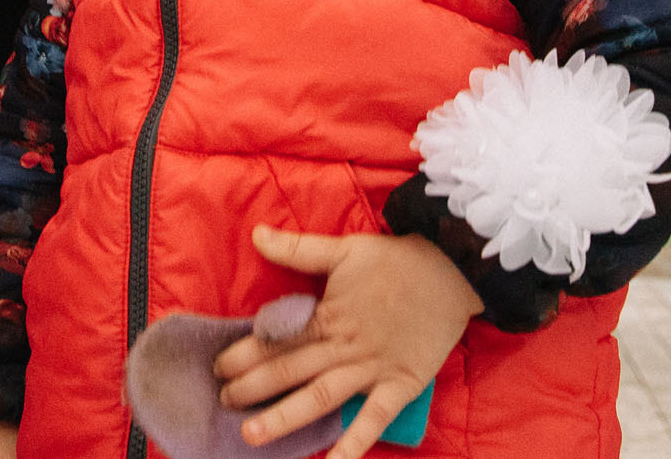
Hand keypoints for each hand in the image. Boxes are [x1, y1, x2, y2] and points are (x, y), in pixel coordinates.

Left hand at [214, 227, 482, 458]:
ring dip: (284, 417)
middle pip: (290, 369)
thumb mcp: (344, 249)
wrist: (453, 270)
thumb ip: (297, 249)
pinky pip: (373, 419)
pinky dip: (354, 444)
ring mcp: (372, 368)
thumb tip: (256, 234)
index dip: (244, 353)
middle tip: (223, 401)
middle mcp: (345, 345)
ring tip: (251, 437)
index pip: (277, 338)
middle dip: (252, 387)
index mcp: (328, 313)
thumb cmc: (396, 260)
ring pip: (321, 397)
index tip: (217, 366)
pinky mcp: (400, 384)